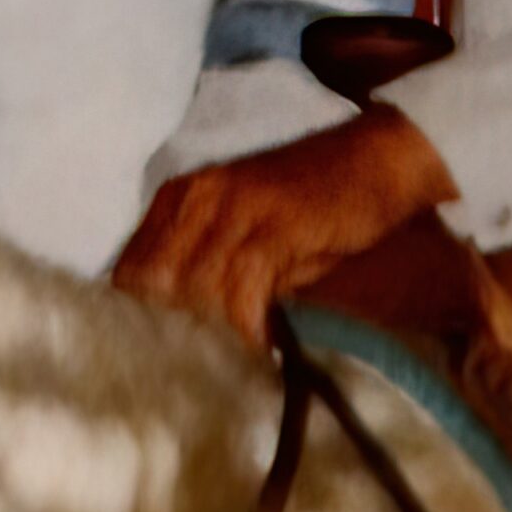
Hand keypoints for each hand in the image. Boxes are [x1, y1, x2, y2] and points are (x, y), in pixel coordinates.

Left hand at [113, 106, 456, 348]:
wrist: (381, 159)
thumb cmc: (315, 203)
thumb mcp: (247, 231)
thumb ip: (206, 269)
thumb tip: (174, 334)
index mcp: (182, 195)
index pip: (129, 271)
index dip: (145, 315)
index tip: (170, 348)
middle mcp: (198, 195)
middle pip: (157, 287)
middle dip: (181, 325)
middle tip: (211, 353)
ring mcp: (235, 207)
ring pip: (198, 292)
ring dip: (221, 329)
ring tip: (242, 351)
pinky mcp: (273, 225)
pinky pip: (242, 292)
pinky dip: (252, 325)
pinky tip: (266, 340)